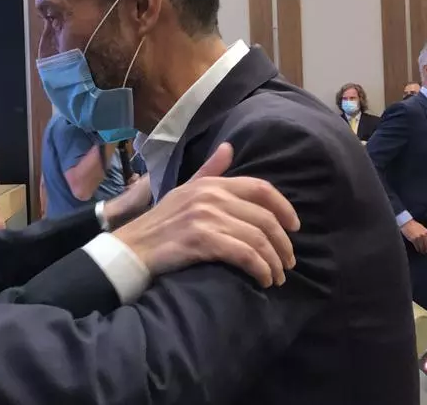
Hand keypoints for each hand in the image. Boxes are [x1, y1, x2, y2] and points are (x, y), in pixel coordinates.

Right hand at [111, 143, 299, 287]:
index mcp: (211, 184)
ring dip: (275, 262)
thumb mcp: (185, 190)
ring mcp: (206, 218)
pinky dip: (260, 269)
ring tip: (278, 277)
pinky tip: (264, 280)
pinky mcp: (202, 241)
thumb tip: (229, 147)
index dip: (284, 208)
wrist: (132, 248)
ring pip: (258, 239)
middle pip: (265, 218)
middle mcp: (211, 197)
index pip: (261, 188)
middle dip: (283, 244)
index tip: (294, 228)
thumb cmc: (160, 223)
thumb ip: (210, 170)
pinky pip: (244, 254)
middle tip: (289, 262)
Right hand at [400, 219, 426, 253]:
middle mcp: (424, 235)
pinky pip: (417, 246)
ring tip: (421, 251)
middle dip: (426, 249)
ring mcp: (419, 237)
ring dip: (422, 250)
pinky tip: (417, 250)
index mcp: (426, 232)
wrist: (406, 223)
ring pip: (422, 246)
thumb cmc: (413, 225)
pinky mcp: (414, 239)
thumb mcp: (422, 228)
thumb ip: (425, 233)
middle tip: (425, 251)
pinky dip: (418, 249)